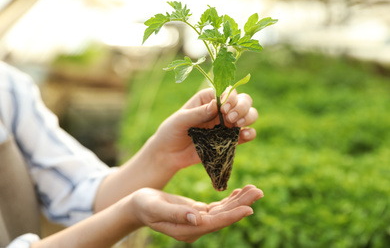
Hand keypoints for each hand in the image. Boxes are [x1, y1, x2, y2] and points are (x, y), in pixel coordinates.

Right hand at [129, 185, 263, 242]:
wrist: (139, 206)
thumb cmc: (144, 206)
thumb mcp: (156, 208)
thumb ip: (176, 214)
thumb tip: (197, 219)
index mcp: (187, 230)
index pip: (214, 223)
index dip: (231, 216)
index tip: (249, 209)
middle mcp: (196, 227)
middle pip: (223, 217)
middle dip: (242, 204)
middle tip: (259, 192)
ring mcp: (199, 220)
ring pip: (223, 210)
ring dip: (239, 200)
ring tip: (255, 189)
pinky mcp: (199, 212)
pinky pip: (218, 207)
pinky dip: (229, 199)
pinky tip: (239, 191)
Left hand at [152, 88, 258, 168]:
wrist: (169, 154)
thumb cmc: (172, 131)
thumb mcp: (181, 120)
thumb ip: (198, 113)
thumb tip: (216, 104)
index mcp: (208, 98)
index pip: (227, 91)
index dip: (230, 97)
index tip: (224, 108)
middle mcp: (221, 109)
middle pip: (243, 100)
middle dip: (242, 106)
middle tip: (231, 117)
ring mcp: (227, 125)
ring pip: (249, 115)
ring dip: (249, 117)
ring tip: (238, 124)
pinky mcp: (230, 140)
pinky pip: (246, 135)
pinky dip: (250, 133)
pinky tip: (246, 134)